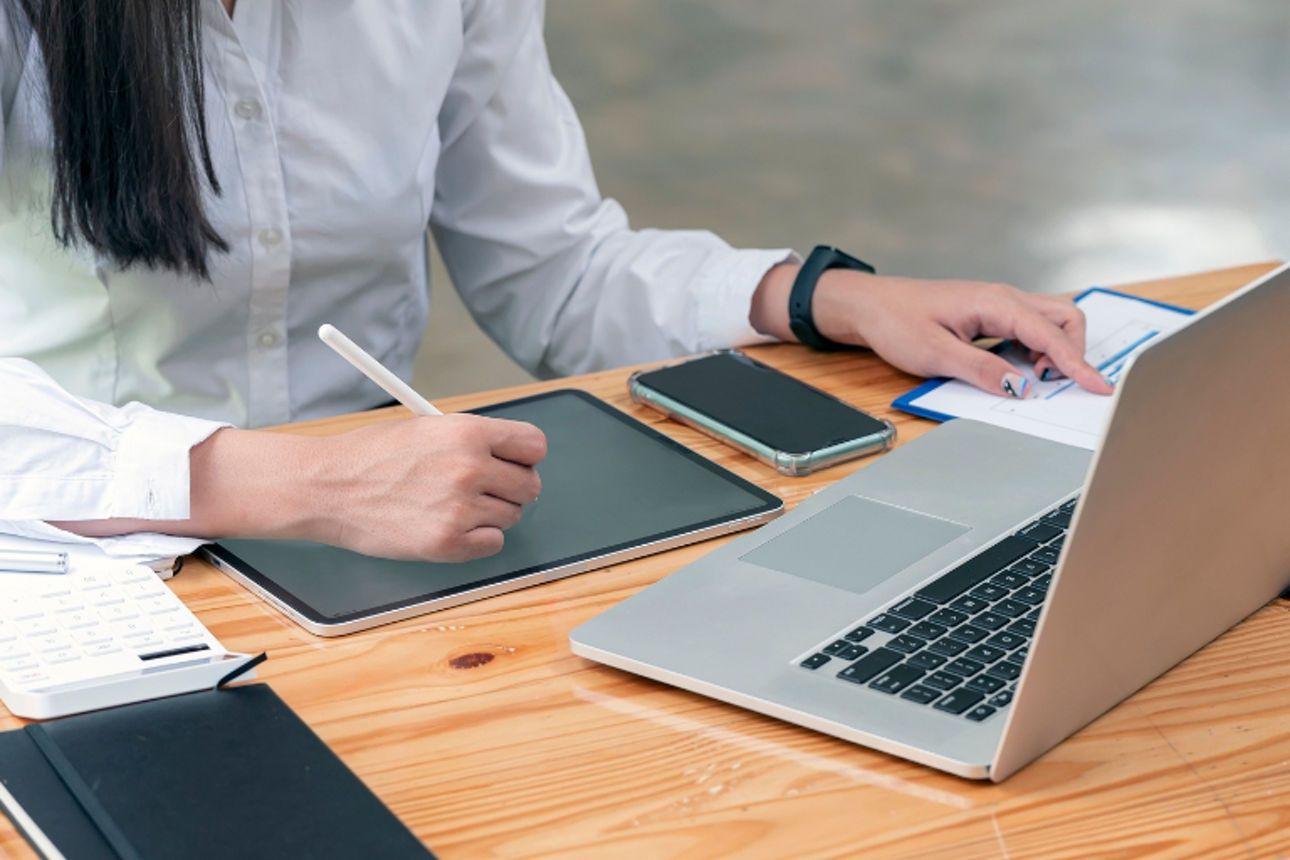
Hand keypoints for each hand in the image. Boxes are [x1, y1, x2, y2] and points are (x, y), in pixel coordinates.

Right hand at [304, 414, 546, 560]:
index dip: (525, 456)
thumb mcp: (427, 428)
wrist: (327, 487)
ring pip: (512, 516)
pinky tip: (450, 526)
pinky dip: (477, 539)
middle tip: (485, 489)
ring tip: (453, 505)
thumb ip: (471, 440)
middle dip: (512, 487)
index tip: (514, 462)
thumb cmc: (370, 456)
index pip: (534, 445)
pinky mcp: (448, 542)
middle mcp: (470, 468)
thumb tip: (508, 456)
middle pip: (530, 484)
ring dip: (491, 513)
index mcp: (468, 432)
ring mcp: (460, 508)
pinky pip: (493, 543)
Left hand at [751, 266, 1111, 396]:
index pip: (1052, 334)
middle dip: (1071, 351)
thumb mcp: (935, 354)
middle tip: (1050, 384)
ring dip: (1054, 351)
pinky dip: (1035, 350)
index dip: (1078, 364)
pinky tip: (1015, 369)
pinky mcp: (991, 317)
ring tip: (1030, 378)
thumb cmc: (896, 321)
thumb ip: (981, 370)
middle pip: (1065, 318)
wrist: (869, 305)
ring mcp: (1000, 306)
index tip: (1099, 387)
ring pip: (1051, 322)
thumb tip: (1022, 387)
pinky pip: (1029, 330)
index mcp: (995, 303)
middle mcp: (1004, 298)